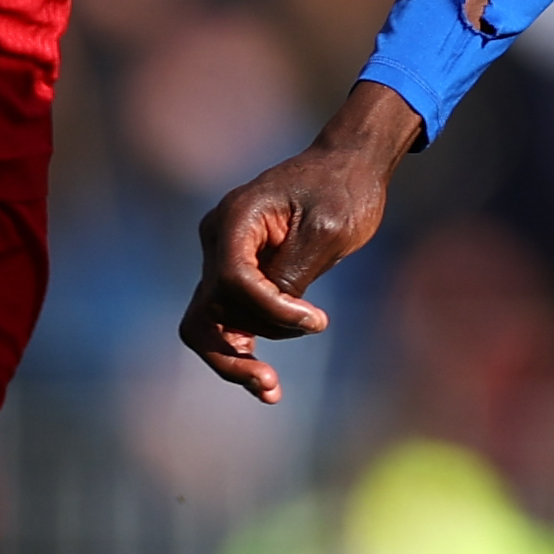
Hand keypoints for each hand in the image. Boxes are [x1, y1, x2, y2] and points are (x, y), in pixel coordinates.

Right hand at [184, 85, 424, 401]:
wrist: (348, 166)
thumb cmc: (344, 190)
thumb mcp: (328, 232)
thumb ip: (292, 274)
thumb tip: (270, 318)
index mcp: (235, 217)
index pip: (233, 279)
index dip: (269, 310)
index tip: (316, 320)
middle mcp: (218, 239)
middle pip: (205, 313)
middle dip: (230, 355)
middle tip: (269, 384)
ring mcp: (223, 258)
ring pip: (213, 325)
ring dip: (241, 357)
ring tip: (274, 386)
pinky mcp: (239, 275)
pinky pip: (229, 321)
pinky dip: (242, 351)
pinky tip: (265, 385)